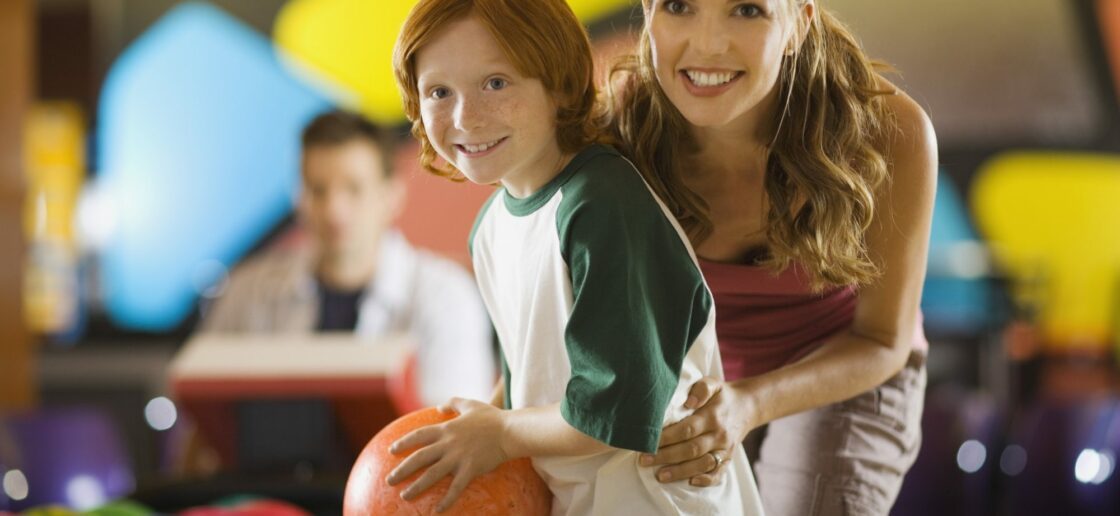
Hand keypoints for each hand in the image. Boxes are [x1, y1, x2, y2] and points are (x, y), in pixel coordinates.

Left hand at [385, 397, 509, 511]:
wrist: (509, 431)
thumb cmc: (492, 418)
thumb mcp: (470, 404)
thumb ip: (453, 402)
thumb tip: (439, 406)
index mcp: (446, 429)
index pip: (419, 436)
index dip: (404, 443)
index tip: (391, 450)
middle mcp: (448, 444)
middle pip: (419, 458)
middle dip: (402, 469)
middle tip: (389, 479)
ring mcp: (458, 458)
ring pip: (432, 474)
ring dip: (417, 486)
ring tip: (404, 496)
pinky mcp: (470, 469)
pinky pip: (456, 488)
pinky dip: (446, 500)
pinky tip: (437, 510)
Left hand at [639, 377, 754, 485]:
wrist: (748, 406)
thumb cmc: (722, 395)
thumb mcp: (712, 383)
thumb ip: (701, 388)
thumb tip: (688, 402)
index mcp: (712, 416)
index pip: (687, 429)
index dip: (667, 437)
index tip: (648, 441)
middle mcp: (719, 434)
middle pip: (691, 449)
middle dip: (666, 456)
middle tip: (644, 460)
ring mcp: (725, 449)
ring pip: (703, 464)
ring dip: (680, 472)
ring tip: (660, 475)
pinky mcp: (728, 459)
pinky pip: (719, 474)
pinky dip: (706, 480)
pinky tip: (690, 483)